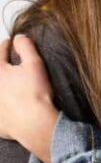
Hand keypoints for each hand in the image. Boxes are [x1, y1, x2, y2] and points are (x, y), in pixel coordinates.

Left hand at [0, 35, 58, 161]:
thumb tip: (20, 37)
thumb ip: (26, 47)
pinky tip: (10, 107)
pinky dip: (4, 108)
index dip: (8, 45)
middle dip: (4, 67)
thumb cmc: (35, 96)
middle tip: (11, 67)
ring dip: (5, 86)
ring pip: (0, 91)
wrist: (35, 125)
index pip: (0, 50)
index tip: (12, 43)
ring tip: (12, 86)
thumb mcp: (35, 65)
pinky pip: (1, 111)